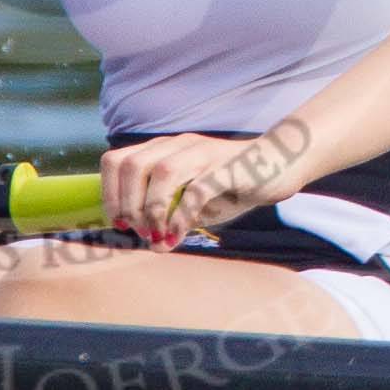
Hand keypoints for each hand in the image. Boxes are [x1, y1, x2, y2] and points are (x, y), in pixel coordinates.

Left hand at [101, 126, 306, 250]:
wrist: (280, 164)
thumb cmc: (232, 184)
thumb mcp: (195, 199)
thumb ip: (172, 215)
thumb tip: (154, 244)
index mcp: (164, 149)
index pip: (117, 160)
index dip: (109, 192)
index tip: (118, 222)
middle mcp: (179, 146)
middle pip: (133, 165)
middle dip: (127, 203)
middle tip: (139, 231)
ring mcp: (203, 153)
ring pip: (161, 172)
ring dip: (152, 209)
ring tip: (157, 234)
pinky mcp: (228, 167)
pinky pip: (198, 188)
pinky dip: (183, 214)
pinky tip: (180, 233)